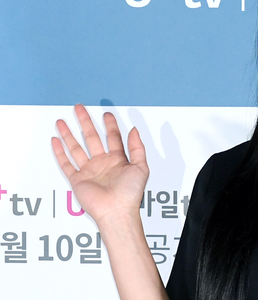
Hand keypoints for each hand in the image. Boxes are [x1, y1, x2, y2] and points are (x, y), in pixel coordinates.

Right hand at [51, 104, 148, 226]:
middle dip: (85, 122)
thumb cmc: (131, 193)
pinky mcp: (77, 180)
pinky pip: (66, 163)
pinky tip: (55, 140)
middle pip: (91, 138)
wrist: (117, 211)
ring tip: (62, 121)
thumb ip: (137, 147)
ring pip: (76, 148)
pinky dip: (60, 152)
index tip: (106, 114)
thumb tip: (133, 129)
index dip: (110, 125)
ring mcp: (89, 170)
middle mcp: (102, 163)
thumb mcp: (141, 167)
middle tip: (79, 108)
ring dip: (68, 134)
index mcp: (118, 160)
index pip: (112, 137)